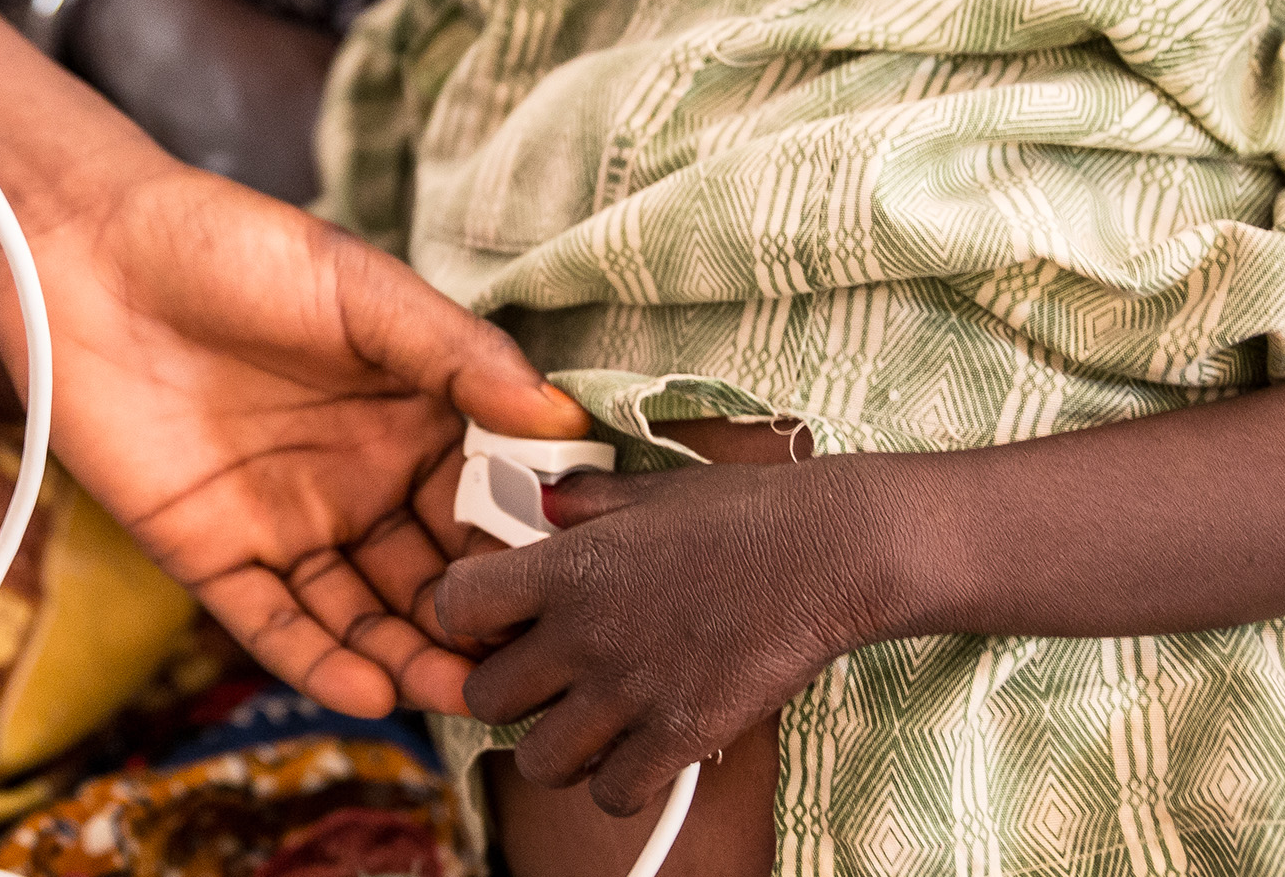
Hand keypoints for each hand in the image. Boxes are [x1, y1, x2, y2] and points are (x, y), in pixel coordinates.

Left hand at [0, 0, 583, 716]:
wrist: (85, 255)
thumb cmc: (229, 248)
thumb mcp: (359, 287)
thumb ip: (456, 354)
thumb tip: (563, 418)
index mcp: (412, 417)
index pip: (490, 495)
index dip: (531, 539)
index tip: (583, 581)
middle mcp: (362, 482)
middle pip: (438, 572)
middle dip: (483, 620)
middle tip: (532, 662)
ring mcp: (289, 525)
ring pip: (366, 615)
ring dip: (414, 658)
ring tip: (463, 693)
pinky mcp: (213, 557)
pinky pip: (276, 626)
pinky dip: (321, 663)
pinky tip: (371, 691)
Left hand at [436, 462, 881, 815]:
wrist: (831, 550)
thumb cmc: (745, 511)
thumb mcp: (649, 490)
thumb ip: (584, 502)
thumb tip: (545, 505)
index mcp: (566, 564)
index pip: (454, 607)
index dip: (463, 621)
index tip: (493, 624)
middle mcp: (585, 632)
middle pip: (484, 700)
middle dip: (506, 694)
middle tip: (541, 683)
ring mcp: (631, 690)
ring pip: (538, 762)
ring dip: (556, 748)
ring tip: (586, 725)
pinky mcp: (682, 734)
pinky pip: (612, 794)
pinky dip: (618, 783)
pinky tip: (640, 751)